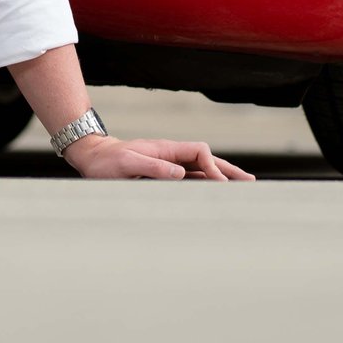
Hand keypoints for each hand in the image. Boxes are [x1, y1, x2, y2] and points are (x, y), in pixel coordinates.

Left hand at [62, 134, 253, 180]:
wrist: (92, 158)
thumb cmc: (106, 161)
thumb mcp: (127, 163)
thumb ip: (153, 167)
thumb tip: (181, 174)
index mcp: (166, 149)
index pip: (199, 152)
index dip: (212, 166)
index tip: (219, 184)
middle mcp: (171, 156)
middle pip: (207, 160)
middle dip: (228, 170)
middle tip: (250, 182)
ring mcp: (168, 165)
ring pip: (201, 171)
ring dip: (220, 179)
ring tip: (241, 188)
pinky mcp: (163, 176)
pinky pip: (189, 180)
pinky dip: (205, 186)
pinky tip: (215, 193)